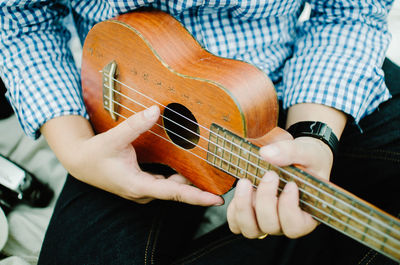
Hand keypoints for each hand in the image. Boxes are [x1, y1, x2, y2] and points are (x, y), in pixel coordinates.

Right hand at [42, 106, 222, 205]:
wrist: (80, 163)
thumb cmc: (95, 154)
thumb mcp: (113, 139)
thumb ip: (134, 125)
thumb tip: (155, 110)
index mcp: (139, 186)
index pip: (174, 193)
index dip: (197, 197)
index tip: (217, 200)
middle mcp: (144, 192)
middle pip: (178, 192)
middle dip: (200, 188)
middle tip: (223, 181)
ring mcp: (144, 190)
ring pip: (173, 187)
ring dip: (190, 181)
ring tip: (211, 173)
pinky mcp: (144, 184)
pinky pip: (167, 183)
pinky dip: (179, 177)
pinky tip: (190, 168)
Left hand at [227, 129, 332, 238]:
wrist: (299, 160)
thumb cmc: (310, 161)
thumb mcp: (308, 152)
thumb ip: (290, 152)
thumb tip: (266, 153)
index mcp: (305, 215)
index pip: (295, 226)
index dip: (289, 208)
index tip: (291, 184)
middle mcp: (284, 223)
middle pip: (270, 226)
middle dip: (265, 199)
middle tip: (270, 174)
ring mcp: (266, 221)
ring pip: (250, 229)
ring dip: (244, 206)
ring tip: (245, 182)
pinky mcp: (250, 215)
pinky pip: (236, 224)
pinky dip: (234, 210)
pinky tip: (242, 189)